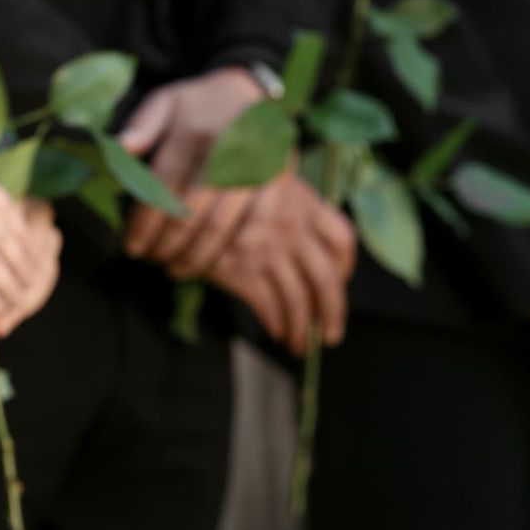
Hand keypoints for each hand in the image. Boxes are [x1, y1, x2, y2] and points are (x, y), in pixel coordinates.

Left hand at [120, 67, 266, 262]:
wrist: (249, 88)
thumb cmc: (197, 104)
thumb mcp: (165, 101)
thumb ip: (140, 125)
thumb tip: (118, 148)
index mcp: (191, 134)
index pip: (161, 189)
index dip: (144, 225)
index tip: (132, 247)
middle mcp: (225, 151)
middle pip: (189, 213)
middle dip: (167, 245)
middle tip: (153, 260)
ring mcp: (256, 167)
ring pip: (222, 225)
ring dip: (197, 255)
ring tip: (178, 268)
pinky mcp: (280, 178)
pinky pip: (258, 224)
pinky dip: (236, 249)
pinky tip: (217, 263)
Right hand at [206, 175, 358, 355]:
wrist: (184, 191)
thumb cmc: (224, 188)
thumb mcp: (265, 185)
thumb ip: (290, 208)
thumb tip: (311, 251)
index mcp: (304, 201)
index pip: (342, 240)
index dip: (346, 268)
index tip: (341, 283)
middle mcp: (292, 226)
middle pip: (326, 279)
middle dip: (332, 313)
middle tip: (331, 334)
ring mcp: (267, 249)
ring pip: (298, 300)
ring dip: (301, 329)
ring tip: (299, 344)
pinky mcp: (240, 269)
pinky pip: (269, 307)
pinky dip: (276, 325)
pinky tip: (275, 332)